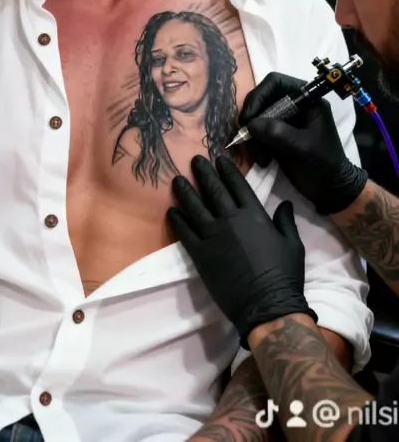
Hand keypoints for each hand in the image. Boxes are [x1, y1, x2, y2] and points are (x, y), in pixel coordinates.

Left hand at [167, 155, 316, 348]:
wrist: (265, 306)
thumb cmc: (284, 275)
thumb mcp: (293, 244)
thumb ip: (285, 221)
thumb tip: (285, 202)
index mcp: (254, 215)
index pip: (237, 185)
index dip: (227, 170)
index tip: (219, 159)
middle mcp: (231, 220)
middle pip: (213, 190)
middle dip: (203, 173)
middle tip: (194, 160)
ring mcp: (213, 236)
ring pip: (194, 207)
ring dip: (185, 192)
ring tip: (177, 180)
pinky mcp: (200, 254)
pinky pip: (185, 232)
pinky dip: (177, 220)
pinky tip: (171, 211)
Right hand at [240, 72, 367, 214]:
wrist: (331, 191)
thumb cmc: (325, 164)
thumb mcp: (303, 147)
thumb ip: (278, 132)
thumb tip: (251, 124)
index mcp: (307, 98)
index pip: (276, 82)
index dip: (259, 95)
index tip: (249, 117)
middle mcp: (293, 105)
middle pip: (262, 99)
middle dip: (253, 119)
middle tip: (247, 137)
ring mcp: (284, 121)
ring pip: (256, 118)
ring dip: (253, 137)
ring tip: (261, 157)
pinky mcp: (276, 136)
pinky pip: (257, 134)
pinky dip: (255, 146)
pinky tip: (263, 160)